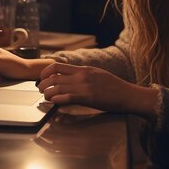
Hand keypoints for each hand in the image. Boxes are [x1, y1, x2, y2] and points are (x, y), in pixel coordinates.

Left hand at [38, 63, 157, 118]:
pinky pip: (67, 97)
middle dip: (43, 83)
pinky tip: (53, 102)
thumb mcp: (97, 74)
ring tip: (45, 97)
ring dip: (47, 93)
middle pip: (54, 76)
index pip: (58, 66)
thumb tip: (72, 77)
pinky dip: (57, 99)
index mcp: (83, 69)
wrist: (128, 94)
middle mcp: (82, 75)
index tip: (41, 78)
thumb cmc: (115, 87)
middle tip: (40, 89)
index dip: (45, 72)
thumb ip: (84, 75)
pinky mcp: (88, 97)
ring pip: (58, 87)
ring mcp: (84, 86)